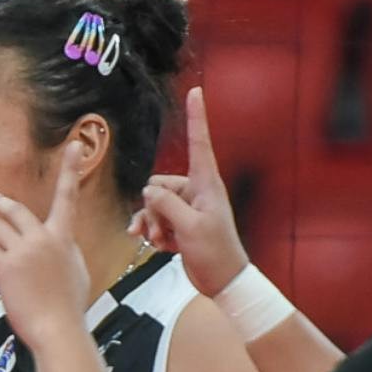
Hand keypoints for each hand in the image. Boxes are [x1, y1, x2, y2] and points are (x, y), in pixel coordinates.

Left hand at [0, 142, 91, 349]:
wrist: (58, 329)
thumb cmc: (69, 308)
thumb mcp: (76, 273)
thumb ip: (65, 254)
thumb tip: (57, 247)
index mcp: (64, 239)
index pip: (68, 198)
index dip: (71, 170)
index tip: (74, 145)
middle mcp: (43, 239)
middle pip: (17, 210)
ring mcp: (23, 251)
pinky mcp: (5, 266)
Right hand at [127, 87, 251, 296]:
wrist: (223, 280)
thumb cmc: (215, 253)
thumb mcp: (189, 227)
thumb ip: (166, 205)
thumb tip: (148, 191)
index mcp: (206, 184)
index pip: (200, 143)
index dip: (197, 117)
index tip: (196, 91)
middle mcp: (196, 192)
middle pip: (159, 185)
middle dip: (152, 208)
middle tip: (159, 230)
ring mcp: (187, 208)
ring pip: (153, 205)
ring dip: (150, 224)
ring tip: (158, 241)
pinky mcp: (180, 224)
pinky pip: (155, 220)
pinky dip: (153, 233)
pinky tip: (159, 247)